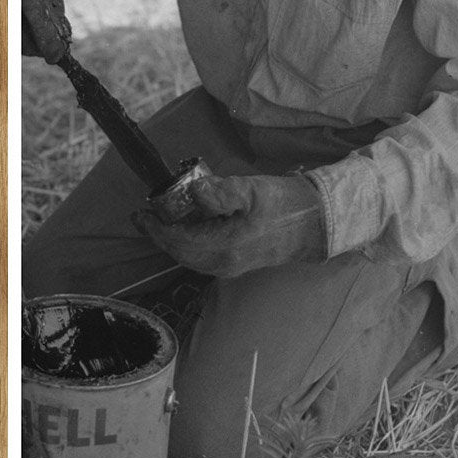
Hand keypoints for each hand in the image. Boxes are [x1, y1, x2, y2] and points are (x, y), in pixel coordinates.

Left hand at [134, 173, 325, 277]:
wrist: (316, 225)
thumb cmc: (286, 204)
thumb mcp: (252, 190)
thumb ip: (220, 192)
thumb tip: (194, 192)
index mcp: (224, 246)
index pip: (177, 241)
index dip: (155, 228)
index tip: (141, 213)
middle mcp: (223, 263)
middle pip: (180, 253)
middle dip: (162, 236)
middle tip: (148, 216)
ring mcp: (231, 268)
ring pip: (190, 258)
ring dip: (175, 241)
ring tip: (167, 220)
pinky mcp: (238, 265)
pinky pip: (203, 259)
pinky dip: (190, 245)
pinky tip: (192, 229)